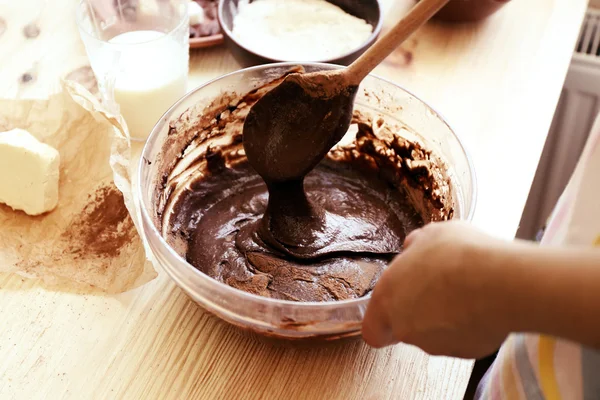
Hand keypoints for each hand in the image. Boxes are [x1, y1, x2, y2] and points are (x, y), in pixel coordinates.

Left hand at [362, 221, 510, 358]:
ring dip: (445, 319)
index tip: (392, 311)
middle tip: (439, 290)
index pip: (371, 330)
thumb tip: (412, 248)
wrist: (498, 281)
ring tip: (466, 292)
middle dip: (419, 313)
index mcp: (387, 299)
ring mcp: (435, 344)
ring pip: (434, 335)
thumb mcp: (430, 235)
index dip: (381, 322)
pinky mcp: (464, 352)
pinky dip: (469, 327)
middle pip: (405, 328)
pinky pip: (462, 339)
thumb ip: (414, 246)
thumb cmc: (458, 255)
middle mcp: (405, 327)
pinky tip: (481, 304)